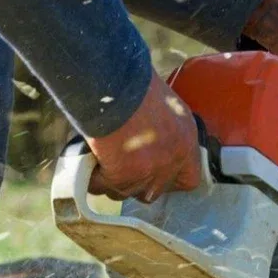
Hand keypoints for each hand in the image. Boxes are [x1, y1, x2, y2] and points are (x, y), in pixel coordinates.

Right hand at [85, 75, 201, 201]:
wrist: (117, 88)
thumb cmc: (137, 85)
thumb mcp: (165, 105)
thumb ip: (165, 127)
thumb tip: (152, 135)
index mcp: (186, 141)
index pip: (189, 180)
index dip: (171, 180)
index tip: (157, 173)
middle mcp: (171, 162)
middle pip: (153, 191)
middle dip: (137, 183)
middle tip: (122, 166)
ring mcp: (147, 173)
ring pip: (124, 192)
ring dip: (112, 181)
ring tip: (101, 160)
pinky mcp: (122, 177)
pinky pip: (100, 186)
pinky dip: (92, 176)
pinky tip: (88, 161)